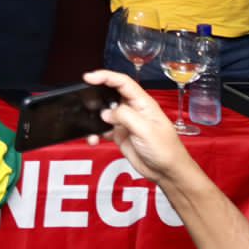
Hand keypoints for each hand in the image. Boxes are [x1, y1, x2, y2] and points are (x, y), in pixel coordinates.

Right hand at [82, 69, 189, 183]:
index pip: (122, 82)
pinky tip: (94, 139)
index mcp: (143, 104)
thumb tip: (105, 112)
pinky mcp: (120, 134)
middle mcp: (133, 110)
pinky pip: (102, 129)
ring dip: (94, 116)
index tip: (89, 77)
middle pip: (111, 93)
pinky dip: (95, 132)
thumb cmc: (166, 150)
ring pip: (104, 111)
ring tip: (89, 123)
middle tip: (82, 93)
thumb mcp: (146, 130)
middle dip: (96, 92)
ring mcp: (126, 122)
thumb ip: (125, 116)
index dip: (106, 76)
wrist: (166, 172)